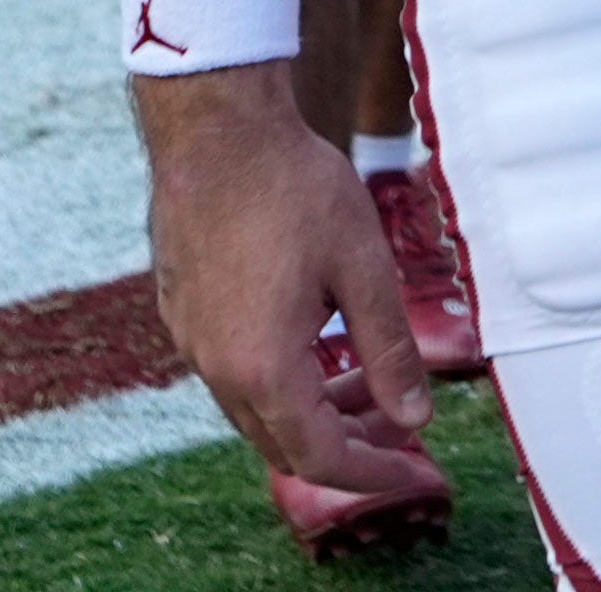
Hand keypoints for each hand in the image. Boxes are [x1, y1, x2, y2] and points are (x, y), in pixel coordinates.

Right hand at [135, 72, 437, 490]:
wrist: (214, 128)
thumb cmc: (293, 187)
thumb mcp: (363, 266)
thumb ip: (390, 350)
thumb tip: (416, 416)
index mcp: (263, 368)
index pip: (322, 458)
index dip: (375, 472)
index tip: (417, 467)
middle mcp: (217, 368)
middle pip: (286, 444)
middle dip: (350, 443)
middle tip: (401, 419)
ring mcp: (193, 342)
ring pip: (259, 410)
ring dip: (316, 407)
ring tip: (369, 374)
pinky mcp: (183, 313)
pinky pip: (236, 373)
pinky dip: (284, 378)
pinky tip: (320, 335)